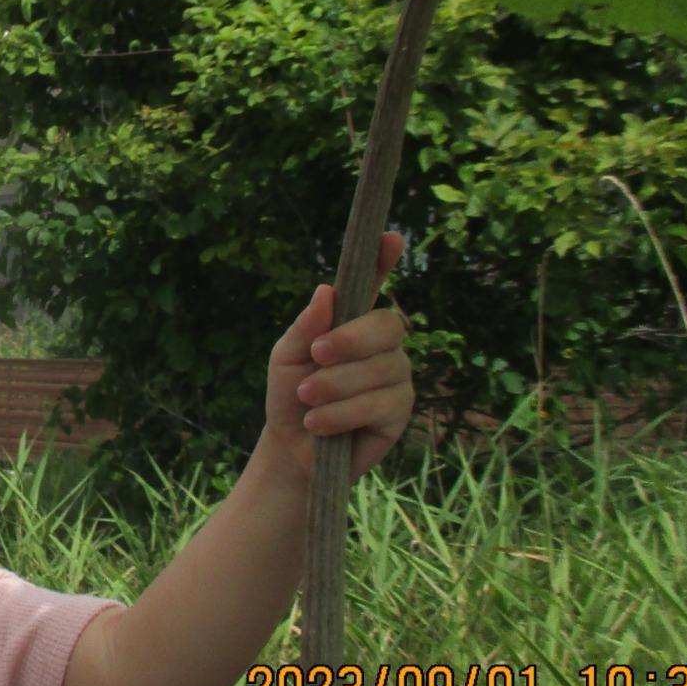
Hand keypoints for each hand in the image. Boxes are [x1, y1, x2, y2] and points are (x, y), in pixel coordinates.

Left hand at [260, 232, 413, 491]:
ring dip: (336, 385)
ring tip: (308, 399)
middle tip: (316, 356)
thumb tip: (326, 291)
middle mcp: (382, 345)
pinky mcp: (401, 413)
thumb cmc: (290, 394)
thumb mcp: (286, 357)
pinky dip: (342, 413)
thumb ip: (306, 326)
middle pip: (387, 325)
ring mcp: (397, 377)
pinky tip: (319, 423)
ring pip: (381, 369)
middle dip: (350, 340)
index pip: (374, 285)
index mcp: (353, 322)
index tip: (391, 236)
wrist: (292, 448)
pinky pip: (380, 404)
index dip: (385, 260)